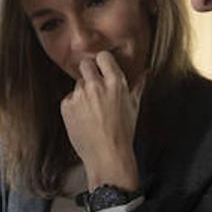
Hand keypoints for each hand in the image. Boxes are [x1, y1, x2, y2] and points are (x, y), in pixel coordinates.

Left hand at [60, 51, 142, 190]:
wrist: (107, 155)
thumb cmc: (123, 132)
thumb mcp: (134, 107)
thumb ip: (137, 86)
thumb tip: (145, 73)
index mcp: (115, 82)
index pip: (103, 56)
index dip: (102, 63)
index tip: (102, 69)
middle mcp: (96, 85)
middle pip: (85, 65)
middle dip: (89, 72)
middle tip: (94, 86)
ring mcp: (79, 95)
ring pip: (77, 84)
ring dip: (83, 92)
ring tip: (92, 111)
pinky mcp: (66, 106)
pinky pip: (69, 99)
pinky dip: (74, 106)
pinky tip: (83, 118)